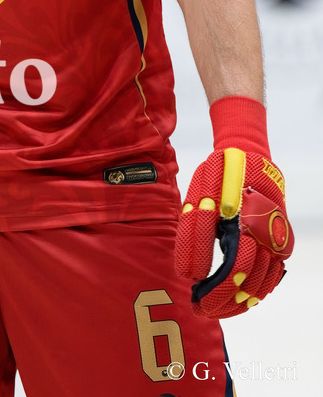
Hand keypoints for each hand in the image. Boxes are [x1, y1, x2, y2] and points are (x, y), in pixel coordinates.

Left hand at [175, 146, 292, 317]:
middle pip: (245, 278)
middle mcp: (263, 231)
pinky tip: (239, 300)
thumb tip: (189, 274)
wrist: (250, 157)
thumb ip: (194, 232)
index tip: (193, 296)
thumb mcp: (200, 195)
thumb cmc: (219, 175)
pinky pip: (272, 274)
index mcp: (242, 218)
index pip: (230, 267)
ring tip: (216, 311)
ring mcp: (275, 238)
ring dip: (239, 301)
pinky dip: (256, 290)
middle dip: (222, 299)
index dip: (213, 289)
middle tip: (201, 310)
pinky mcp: (281, 241)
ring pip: (261, 281)